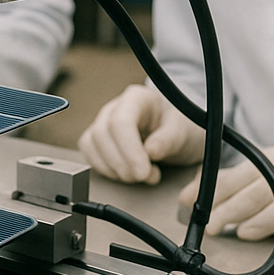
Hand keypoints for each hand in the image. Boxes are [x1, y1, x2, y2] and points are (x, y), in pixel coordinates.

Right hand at [78, 84, 204, 184]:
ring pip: (91, 144)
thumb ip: (169, 139)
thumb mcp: (183, 132)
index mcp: (138, 98)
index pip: (121, 121)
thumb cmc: (178, 128)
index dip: (129, 149)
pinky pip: (90, 154)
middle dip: (123, 163)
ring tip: (142, 176)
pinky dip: (106, 170)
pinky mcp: (98, 139)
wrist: (176, 134)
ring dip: (115, 169)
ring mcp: (103, 122)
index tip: (143, 172)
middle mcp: (116, 107)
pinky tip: (126, 173)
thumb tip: (151, 151)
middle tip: (146, 176)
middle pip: (102, 133)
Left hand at [179, 135, 273, 240]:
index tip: (192, 196)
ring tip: (227, 229)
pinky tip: (262, 236)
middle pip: (258, 186)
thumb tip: (229, 193)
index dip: (216, 184)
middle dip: (228, 205)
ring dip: (249, 219)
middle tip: (207, 221)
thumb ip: (272, 176)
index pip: (246, 168)